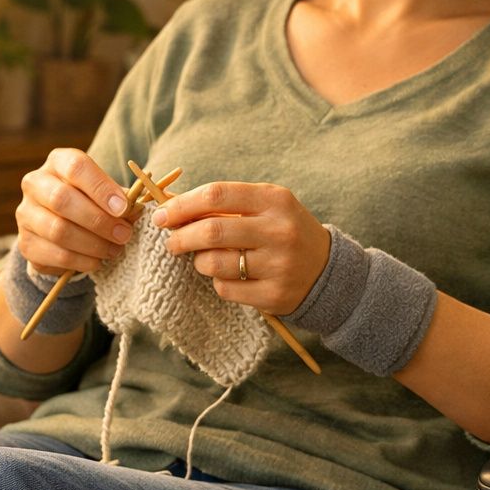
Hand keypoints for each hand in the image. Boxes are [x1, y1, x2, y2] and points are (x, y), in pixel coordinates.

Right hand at [15, 149, 134, 276]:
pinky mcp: (26, 243)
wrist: (59, 227)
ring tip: (114, 250)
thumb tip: (136, 210)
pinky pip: (56, 255)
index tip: (124, 208)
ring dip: (93, 244)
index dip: (101, 188)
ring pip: (58, 231)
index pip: (76, 167)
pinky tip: (97, 260)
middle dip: (99, 221)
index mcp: (57, 162)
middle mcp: (35, 184)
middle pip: (62, 199)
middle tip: (123, 235)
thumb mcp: (105, 192)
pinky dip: (82, 261)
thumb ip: (120, 198)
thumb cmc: (89, 202)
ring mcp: (26, 214)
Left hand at [152, 181, 331, 314]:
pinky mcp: (274, 295)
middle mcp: (279, 231)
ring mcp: (278, 265)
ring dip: (199, 261)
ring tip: (204, 259)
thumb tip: (170, 205)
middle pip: (211, 231)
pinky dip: (217, 282)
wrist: (327, 270)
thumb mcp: (264, 207)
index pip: (216, 195)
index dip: (182, 205)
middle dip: (180, 237)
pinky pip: (225, 289)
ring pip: (214, 263)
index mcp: (274, 200)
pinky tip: (230, 276)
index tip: (162, 215)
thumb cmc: (282, 231)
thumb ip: (223, 204)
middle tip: (171, 242)